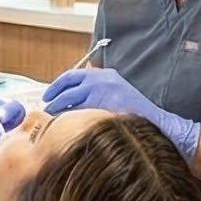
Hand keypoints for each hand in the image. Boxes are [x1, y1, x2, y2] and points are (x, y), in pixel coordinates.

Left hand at [40, 67, 200, 162]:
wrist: (154, 122)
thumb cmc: (133, 112)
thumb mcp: (116, 91)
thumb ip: (96, 90)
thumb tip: (68, 96)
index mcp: (104, 74)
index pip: (72, 75)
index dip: (56, 85)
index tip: (47, 95)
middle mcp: (102, 80)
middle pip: (67, 88)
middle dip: (53, 100)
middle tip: (46, 109)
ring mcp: (103, 93)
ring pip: (70, 102)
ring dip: (58, 111)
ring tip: (53, 120)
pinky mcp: (103, 108)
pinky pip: (78, 114)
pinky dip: (69, 120)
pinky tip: (66, 127)